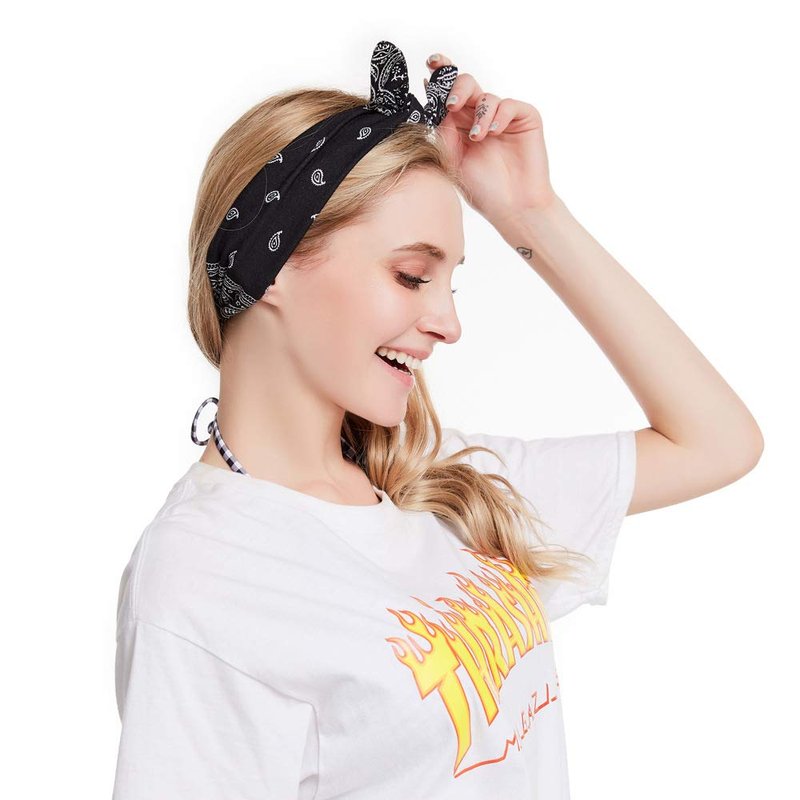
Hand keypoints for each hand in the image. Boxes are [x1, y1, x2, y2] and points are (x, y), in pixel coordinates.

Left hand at [425, 52, 557, 227]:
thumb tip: (430, 98)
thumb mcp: (453, 158)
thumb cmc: (483, 189)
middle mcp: (481, 117)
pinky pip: (509, 105)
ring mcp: (503, 117)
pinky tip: (493, 133)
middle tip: (451, 105)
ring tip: (477, 138)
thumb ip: (443, 129)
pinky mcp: (525, 118)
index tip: (431, 63)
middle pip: (466, 85)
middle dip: (456, 88)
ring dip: (479, 115)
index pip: (449, 95)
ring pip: (486, 96)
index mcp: (460, 125)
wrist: (512, 208)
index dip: (441, 75)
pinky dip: (499, 116)